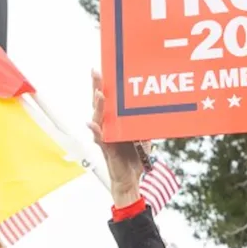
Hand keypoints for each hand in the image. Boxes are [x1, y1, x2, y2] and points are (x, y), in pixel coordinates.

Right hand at [87, 70, 144, 204]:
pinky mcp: (106, 150)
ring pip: (98, 118)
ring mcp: (105, 137)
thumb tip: (154, 109)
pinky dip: (96, 131)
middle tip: (95, 71)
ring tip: (99, 94)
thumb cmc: (134, 157)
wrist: (131, 180)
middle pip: (99, 104)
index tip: (102, 68)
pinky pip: (100, 139)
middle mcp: (107, 127)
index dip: (104, 85)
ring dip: (98, 106)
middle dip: (96, 87)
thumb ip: (144, 123)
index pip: (108, 100)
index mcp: (114, 122)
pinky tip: (92, 124)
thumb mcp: (144, 136)